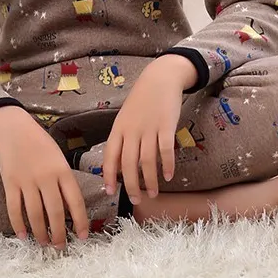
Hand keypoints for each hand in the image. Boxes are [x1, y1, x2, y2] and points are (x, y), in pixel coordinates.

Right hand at [0, 106, 88, 247]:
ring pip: (35, 215)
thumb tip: (70, 207)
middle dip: (59, 234)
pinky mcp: (10, 182)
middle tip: (61, 246)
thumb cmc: (39, 142)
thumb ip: (63, 179)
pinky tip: (23, 235)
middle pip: (55, 212)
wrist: (13, 127)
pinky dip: (18, 225)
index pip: (75, 201)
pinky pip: (14, 209)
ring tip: (44, 243)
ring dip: (40, 233)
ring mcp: (26, 180)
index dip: (80, 221)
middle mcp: (46, 176)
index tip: (83, 236)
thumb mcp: (58, 156)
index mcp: (62, 169)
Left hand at [102, 55, 196, 204]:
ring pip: (147, 161)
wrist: (159, 78)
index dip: (108, 175)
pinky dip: (166, 165)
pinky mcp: (166, 125)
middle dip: (131, 185)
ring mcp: (149, 128)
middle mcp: (132, 130)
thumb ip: (123, 139)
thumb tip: (120, 165)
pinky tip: (168, 176)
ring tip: (152, 193)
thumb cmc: (142, 100)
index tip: (109, 191)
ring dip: (150, 180)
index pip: (110, 155)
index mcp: (119, 128)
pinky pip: (165, 150)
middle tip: (135, 199)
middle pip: (128, 163)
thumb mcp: (126, 117)